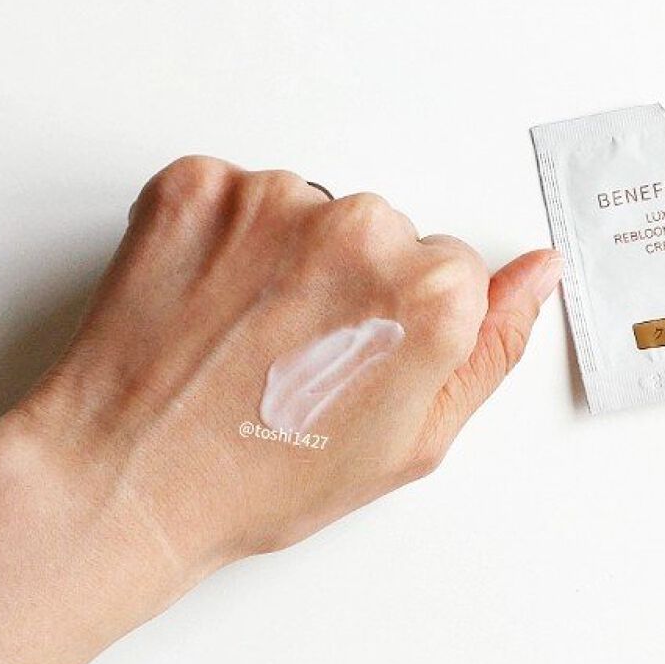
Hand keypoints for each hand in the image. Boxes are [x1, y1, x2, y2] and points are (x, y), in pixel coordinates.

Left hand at [15, 156, 560, 593]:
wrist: (127, 476)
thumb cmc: (263, 477)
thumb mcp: (412, 441)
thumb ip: (492, 346)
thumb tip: (537, 273)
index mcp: (429, 293)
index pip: (447, 268)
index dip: (399, 323)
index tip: (356, 359)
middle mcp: (360, 229)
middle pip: (380, 232)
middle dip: (347, 283)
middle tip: (292, 355)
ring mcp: (272, 200)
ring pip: (306, 212)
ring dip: (282, 258)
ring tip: (240, 336)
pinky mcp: (197, 186)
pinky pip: (234, 196)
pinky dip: (220, 239)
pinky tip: (203, 304)